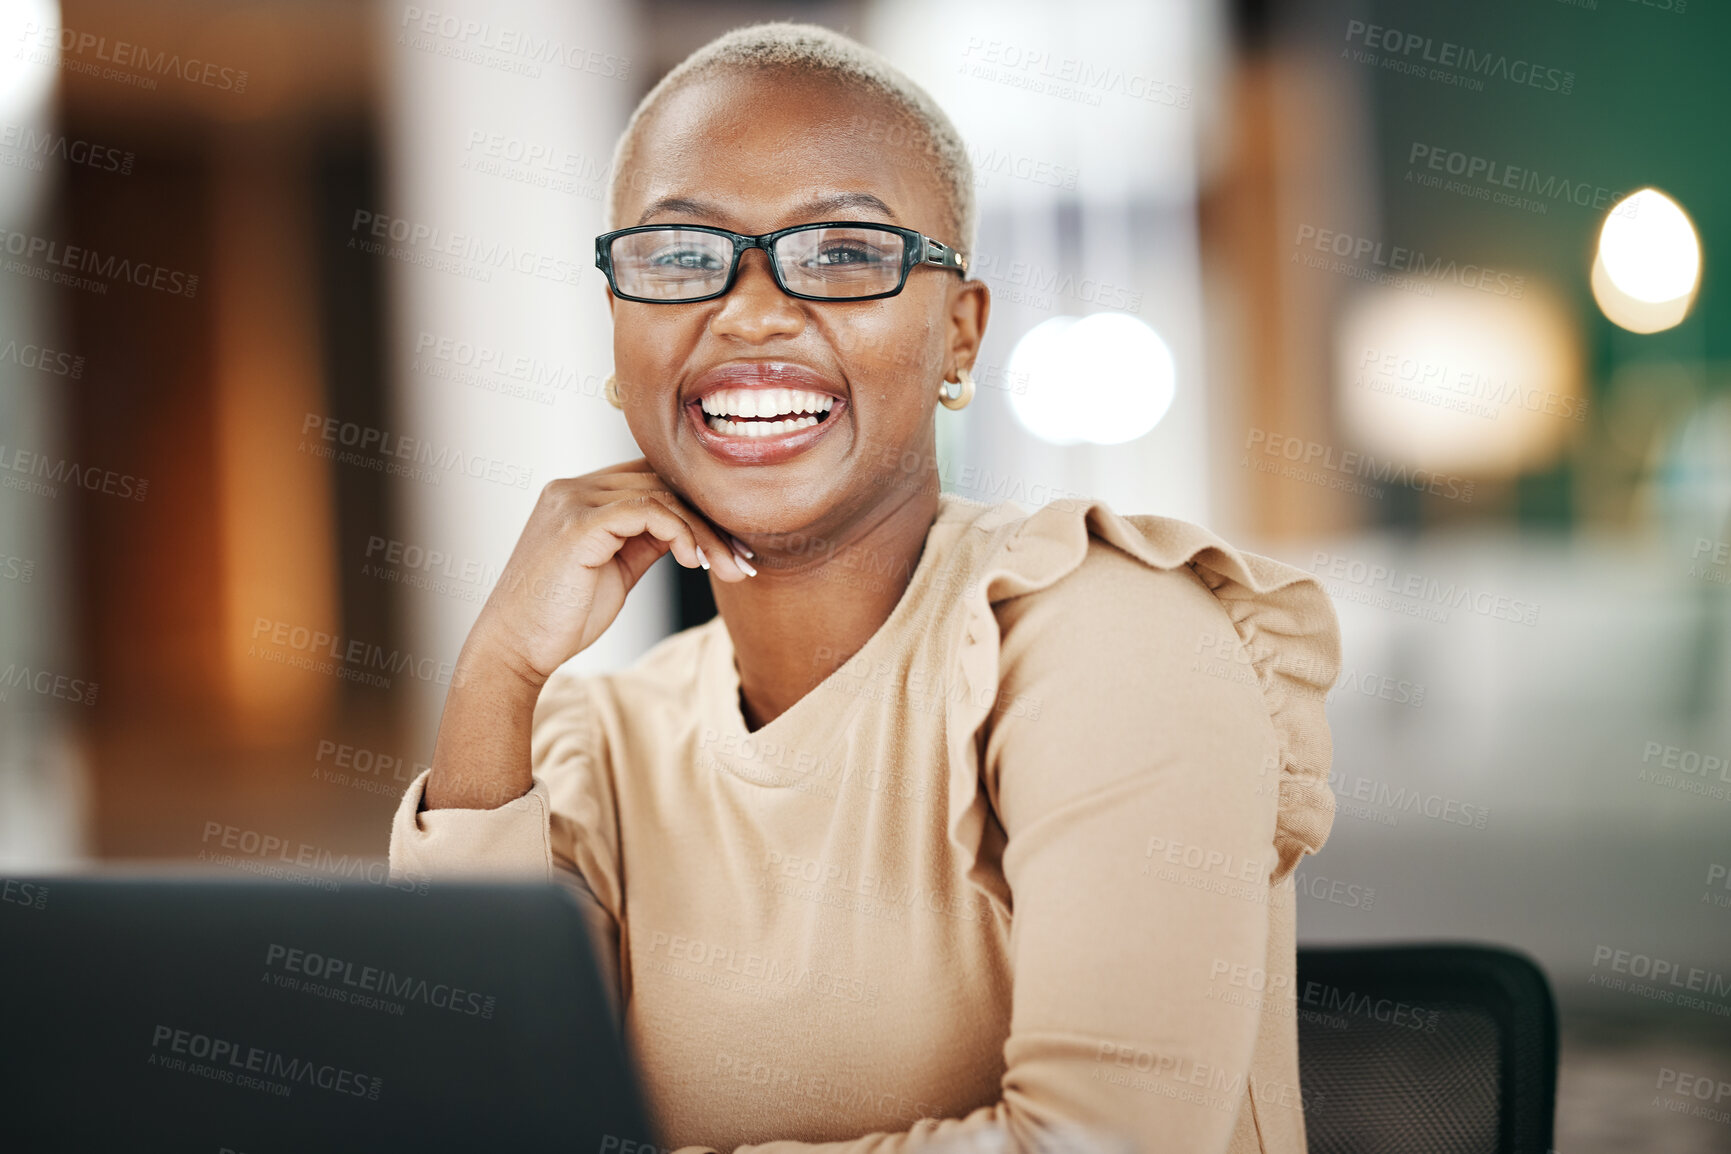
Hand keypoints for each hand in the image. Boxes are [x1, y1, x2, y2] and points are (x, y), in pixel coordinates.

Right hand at [466, 457, 752, 685]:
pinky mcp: (578, 524)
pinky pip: (646, 510)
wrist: (513, 650)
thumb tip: (693, 528)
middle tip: (744, 560)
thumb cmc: (562, 617)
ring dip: (705, 532)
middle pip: (663, 482)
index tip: (736, 545)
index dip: (700, 504)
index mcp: (581, 494)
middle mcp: (574, 487)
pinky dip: (680, 532)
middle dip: (712, 520)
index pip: (654, 477)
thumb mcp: (617, 569)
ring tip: (729, 567)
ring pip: (661, 494)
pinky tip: (695, 561)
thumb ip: (649, 540)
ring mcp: (573, 501)